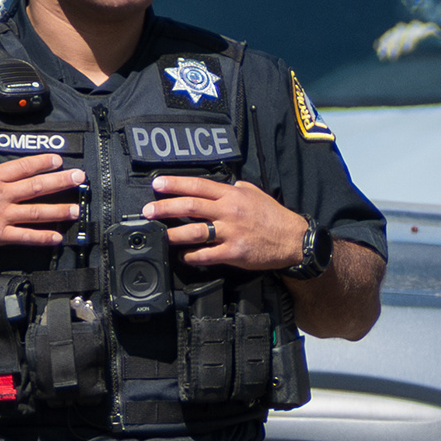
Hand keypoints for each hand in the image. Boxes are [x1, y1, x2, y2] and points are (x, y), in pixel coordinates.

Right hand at [0, 153, 80, 259]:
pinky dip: (42, 238)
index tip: (58, 159)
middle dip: (60, 181)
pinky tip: (56, 238)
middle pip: (36, 186)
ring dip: (58, 210)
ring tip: (76, 210)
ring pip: (35, 211)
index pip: (22, 167)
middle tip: (79, 178)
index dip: (42, 162)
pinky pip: (24, 237)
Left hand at [150, 172, 305, 270]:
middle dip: (166, 208)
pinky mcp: (234, 252)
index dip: (175, 185)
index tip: (157, 185)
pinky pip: (207, 254)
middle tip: (148, 211)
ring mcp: (231, 232)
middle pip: (191, 206)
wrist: (292, 239)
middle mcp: (229, 211)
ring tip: (160, 235)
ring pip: (195, 231)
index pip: (198, 186)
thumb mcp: (254, 193)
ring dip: (174, 234)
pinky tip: (183, 256)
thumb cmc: (273, 217)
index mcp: (232, 195)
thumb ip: (234, 189)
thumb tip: (218, 185)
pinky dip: (192, 256)